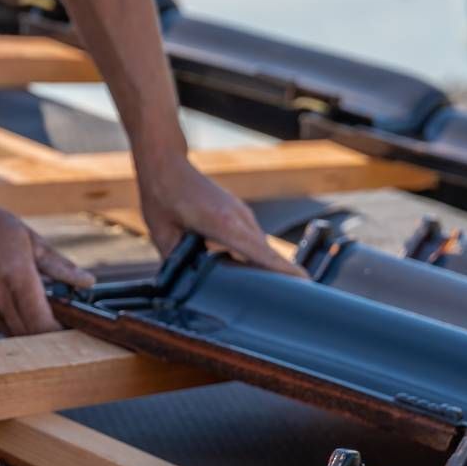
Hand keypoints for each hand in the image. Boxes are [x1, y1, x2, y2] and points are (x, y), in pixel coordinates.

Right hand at [0, 196, 96, 334]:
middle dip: (46, 334)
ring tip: (32, 306)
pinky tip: (8, 302)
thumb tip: (87, 282)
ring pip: (12, 335)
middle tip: (57, 321)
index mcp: (16, 276)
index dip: (59, 333)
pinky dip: (8, 322)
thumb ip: (60, 266)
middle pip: (29, 336)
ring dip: (27, 328)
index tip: (69, 327)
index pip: (42, 324)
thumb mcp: (32, 240)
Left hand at [138, 156, 305, 276]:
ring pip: (261, 246)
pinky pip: (253, 239)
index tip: (304, 282)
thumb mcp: (161, 234)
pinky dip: (257, 255)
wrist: (167, 164)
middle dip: (282, 275)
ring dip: (268, 265)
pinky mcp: (238, 213)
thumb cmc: (162, 196)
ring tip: (272, 291)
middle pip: (267, 253)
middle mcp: (239, 218)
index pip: (259, 251)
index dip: (282, 269)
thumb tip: (182, 285)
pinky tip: (250, 272)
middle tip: (289, 301)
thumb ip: (177, 261)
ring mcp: (241, 213)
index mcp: (223, 224)